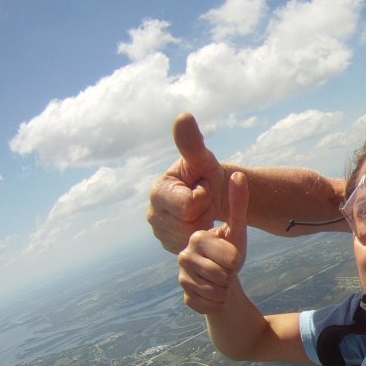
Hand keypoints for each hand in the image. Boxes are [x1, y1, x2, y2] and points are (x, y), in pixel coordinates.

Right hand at [148, 113, 229, 251]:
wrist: (211, 196)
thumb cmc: (206, 173)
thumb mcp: (203, 159)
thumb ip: (192, 142)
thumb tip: (183, 116)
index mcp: (158, 193)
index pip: (190, 205)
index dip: (204, 196)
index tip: (203, 187)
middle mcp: (154, 215)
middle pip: (191, 225)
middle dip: (205, 213)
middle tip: (206, 202)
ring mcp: (161, 234)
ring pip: (193, 239)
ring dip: (206, 226)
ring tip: (204, 213)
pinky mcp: (171, 247)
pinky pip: (195, 249)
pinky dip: (203, 238)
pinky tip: (202, 225)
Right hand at [178, 172, 248, 314]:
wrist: (225, 282)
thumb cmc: (231, 252)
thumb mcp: (238, 229)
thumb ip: (238, 203)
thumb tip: (239, 175)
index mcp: (196, 236)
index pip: (229, 256)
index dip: (236, 260)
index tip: (231, 256)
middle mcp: (184, 255)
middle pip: (222, 275)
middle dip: (231, 275)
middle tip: (226, 269)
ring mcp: (183, 277)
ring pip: (217, 291)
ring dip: (225, 289)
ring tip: (221, 280)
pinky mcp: (186, 297)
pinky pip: (210, 304)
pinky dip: (218, 303)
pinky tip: (215, 295)